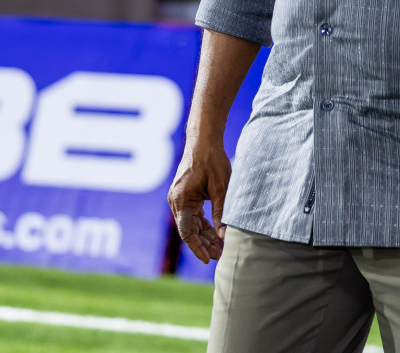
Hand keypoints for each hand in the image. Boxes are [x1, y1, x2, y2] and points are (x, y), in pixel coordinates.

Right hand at [169, 141, 231, 262]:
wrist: (203, 140)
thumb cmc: (212, 160)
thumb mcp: (220, 187)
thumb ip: (220, 212)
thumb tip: (223, 236)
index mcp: (181, 199)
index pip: (187, 232)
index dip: (198, 248)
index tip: (208, 260)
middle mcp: (176, 201)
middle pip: (189, 230)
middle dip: (204, 244)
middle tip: (221, 255)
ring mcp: (179, 198)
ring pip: (191, 224)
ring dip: (204, 236)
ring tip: (220, 248)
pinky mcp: (185, 195)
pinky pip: (192, 216)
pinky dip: (203, 225)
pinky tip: (214, 234)